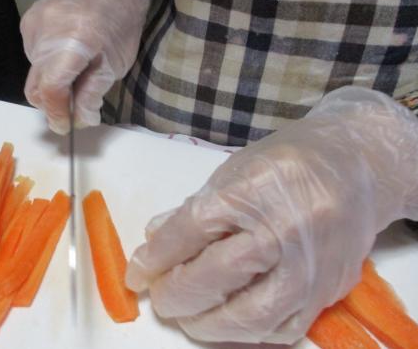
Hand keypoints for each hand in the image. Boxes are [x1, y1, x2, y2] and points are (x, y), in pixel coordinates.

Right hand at [20, 0, 156, 133]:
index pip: (51, 88)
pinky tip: (67, 57)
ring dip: (50, 85)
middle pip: (35, 85)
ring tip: (75, 76)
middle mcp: (45, 33)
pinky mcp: (27, 22)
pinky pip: (32, 56)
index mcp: (73, 41)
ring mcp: (32, 26)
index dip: (56, 113)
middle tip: (71, 111)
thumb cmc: (120, 19)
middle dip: (51, 105)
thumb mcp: (116, 62)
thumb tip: (80, 120)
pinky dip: (47, 67)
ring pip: (33, 72)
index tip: (65, 126)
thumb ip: (93, 93)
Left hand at [126, 86, 417, 343]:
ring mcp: (310, 267)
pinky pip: (282, 328)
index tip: (136, 273)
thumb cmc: (288, 161)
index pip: (190, 232)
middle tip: (159, 297)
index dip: (156, 257)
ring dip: (207, 324)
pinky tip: (227, 320)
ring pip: (249, 315)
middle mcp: (284, 230)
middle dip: (175, 294)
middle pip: (215, 276)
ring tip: (188, 315)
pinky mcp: (327, 291)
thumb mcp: (233, 170)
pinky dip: (247, 331)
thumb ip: (193, 209)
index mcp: (254, 191)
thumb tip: (155, 241)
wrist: (355, 167)